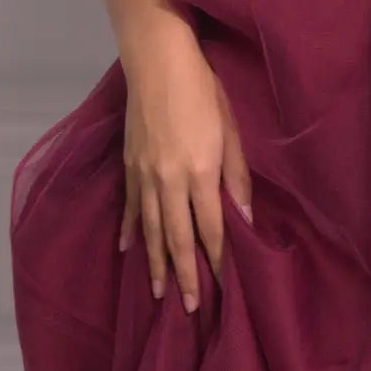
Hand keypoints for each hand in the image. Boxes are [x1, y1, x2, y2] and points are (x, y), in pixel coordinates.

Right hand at [116, 9, 252, 311]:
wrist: (157, 62)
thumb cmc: (203, 91)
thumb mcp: (230, 132)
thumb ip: (235, 178)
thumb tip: (243, 219)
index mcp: (199, 173)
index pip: (211, 229)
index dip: (219, 260)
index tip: (225, 287)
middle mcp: (169, 182)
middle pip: (177, 239)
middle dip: (186, 275)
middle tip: (192, 308)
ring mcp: (144, 176)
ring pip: (150, 230)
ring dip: (156, 264)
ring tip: (160, 292)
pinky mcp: (129, 166)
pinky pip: (130, 207)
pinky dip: (130, 230)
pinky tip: (128, 250)